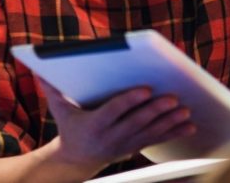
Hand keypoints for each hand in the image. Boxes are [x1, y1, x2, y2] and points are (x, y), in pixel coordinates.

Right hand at [39, 80, 195, 177]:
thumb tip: (39, 70)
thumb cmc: (70, 128)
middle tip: (173, 97)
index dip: (131, 100)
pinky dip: (174, 132)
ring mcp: (125, 144)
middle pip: (137, 122)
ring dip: (170, 122)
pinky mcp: (136, 146)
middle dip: (156, 110)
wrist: (76, 160)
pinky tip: (189, 125)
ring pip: (151, 132)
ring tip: (185, 110)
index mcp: (95, 124)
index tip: (146, 89)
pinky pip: (157, 140)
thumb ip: (53, 90)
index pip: (115, 110)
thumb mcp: (59, 110)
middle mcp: (111, 136)